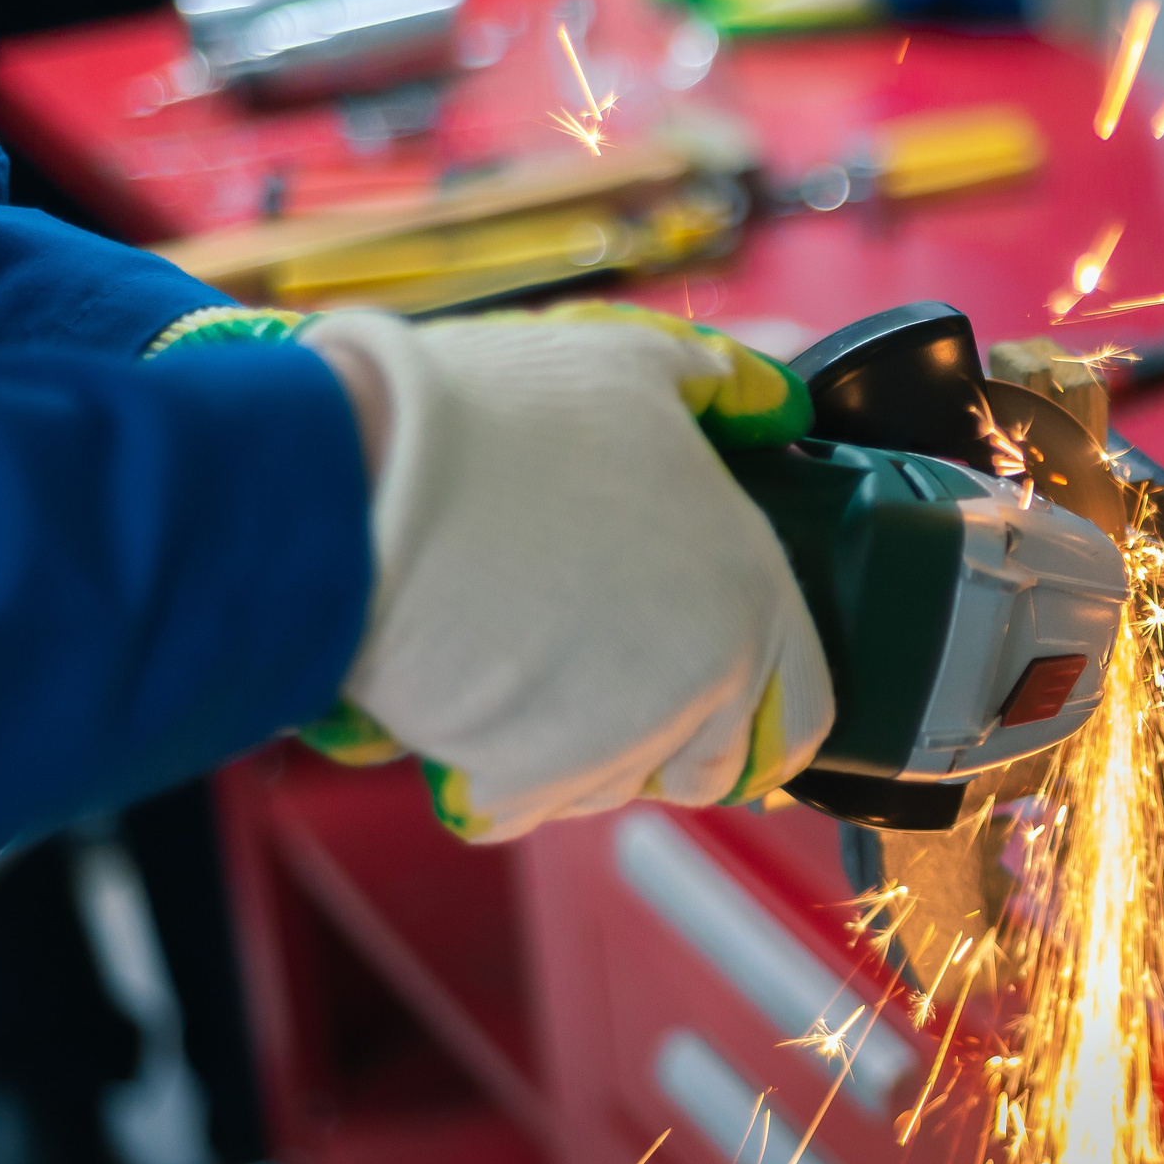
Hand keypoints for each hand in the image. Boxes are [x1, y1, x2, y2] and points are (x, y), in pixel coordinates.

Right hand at [288, 302, 832, 839]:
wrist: (358, 480)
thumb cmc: (496, 416)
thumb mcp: (631, 360)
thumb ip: (720, 384)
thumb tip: (776, 400)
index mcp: (752, 593)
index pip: (805, 706)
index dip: (761, 703)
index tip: (714, 685)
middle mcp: (706, 681)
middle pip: (711, 762)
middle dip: (668, 736)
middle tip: (599, 669)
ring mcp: (621, 741)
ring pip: (617, 784)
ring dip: (581, 746)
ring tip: (521, 655)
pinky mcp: (529, 782)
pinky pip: (526, 803)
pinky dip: (497, 769)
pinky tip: (466, 691)